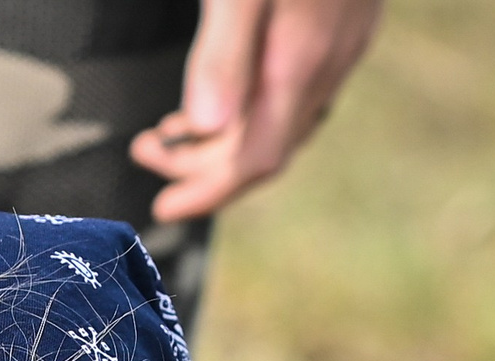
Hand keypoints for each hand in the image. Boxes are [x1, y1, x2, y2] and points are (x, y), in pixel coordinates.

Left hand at [128, 0, 382, 220]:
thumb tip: (203, 130)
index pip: (255, 158)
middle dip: (206, 166)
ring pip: (288, 115)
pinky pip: (302, 83)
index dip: (207, 191)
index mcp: (299, 61)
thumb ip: (223, 54)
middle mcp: (329, 60)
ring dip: (230, 135)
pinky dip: (259, 102)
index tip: (160, 208)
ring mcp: (344, 38)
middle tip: (146, 154)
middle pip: (271, 146)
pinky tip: (232, 87)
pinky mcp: (347, 15)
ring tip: (174, 128)